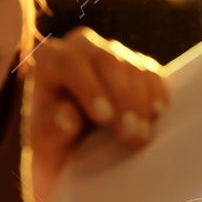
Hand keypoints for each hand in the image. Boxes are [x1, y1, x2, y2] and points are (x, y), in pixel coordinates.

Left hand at [22, 27, 166, 201]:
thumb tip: (67, 116)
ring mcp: (112, 54)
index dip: (88, 88)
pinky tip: (156, 114)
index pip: (70, 62)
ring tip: (141, 136)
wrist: (77, 153)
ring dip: (140, 102)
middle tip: (129, 134)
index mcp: (51, 60)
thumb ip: (49, 130)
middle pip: (107, 60)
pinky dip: (157, 93)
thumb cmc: (55, 146)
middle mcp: (81, 49)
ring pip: (132, 66)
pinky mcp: (137, 67)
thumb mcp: (45, 145)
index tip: (103, 118)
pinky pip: (152, 73)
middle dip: (121, 98)